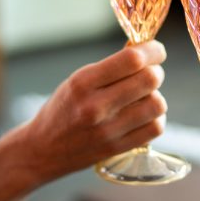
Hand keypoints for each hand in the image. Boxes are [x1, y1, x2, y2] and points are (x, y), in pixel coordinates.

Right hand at [16, 41, 167, 183]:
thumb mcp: (77, 80)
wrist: (42, 149)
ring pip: (157, 104)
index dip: (152, 51)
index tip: (157, 51)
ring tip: (143, 97)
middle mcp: (96, 106)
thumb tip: (147, 53)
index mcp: (83, 82)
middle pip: (149, 80)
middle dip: (156, 72)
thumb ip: (110, 68)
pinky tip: (143, 115)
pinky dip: (155, 118)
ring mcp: (108, 130)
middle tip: (150, 73)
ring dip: (155, 96)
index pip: (132, 59)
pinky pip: (155, 128)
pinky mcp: (118, 148)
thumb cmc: (64, 108)